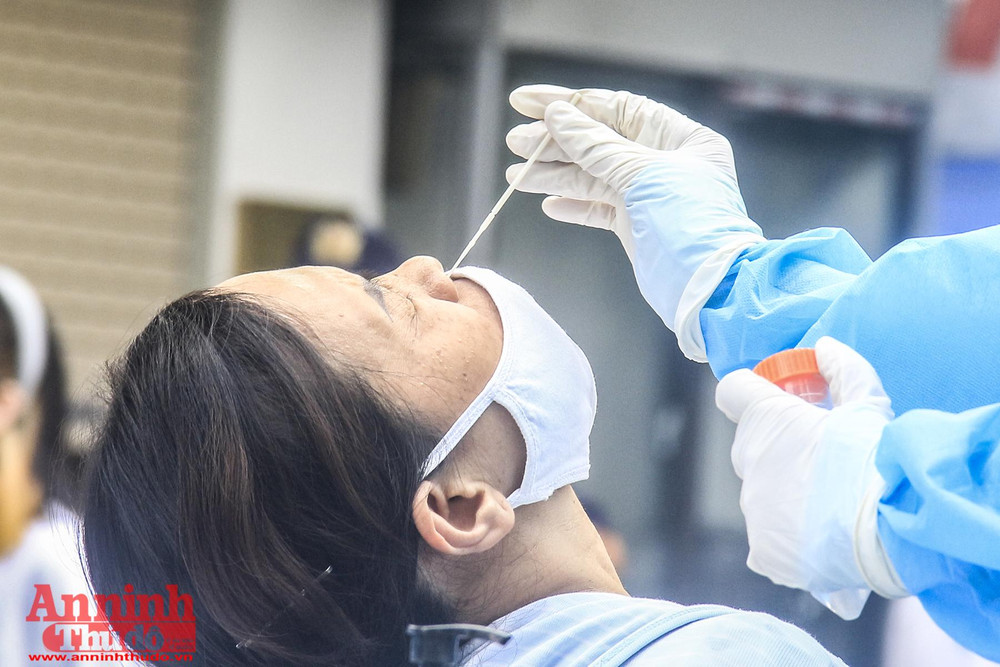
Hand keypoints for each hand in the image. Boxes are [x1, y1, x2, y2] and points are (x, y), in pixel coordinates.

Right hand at [505, 84, 761, 360]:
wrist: (709, 291)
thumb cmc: (690, 225)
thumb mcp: (642, 175)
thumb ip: (596, 145)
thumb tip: (558, 115)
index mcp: (681, 139)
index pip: (616, 109)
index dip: (569, 104)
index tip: (527, 102)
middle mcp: (666, 163)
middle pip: (600, 142)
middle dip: (555, 142)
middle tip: (515, 143)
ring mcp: (650, 196)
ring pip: (593, 177)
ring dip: (554, 174)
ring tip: (517, 176)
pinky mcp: (637, 226)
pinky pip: (599, 208)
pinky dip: (573, 205)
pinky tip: (548, 204)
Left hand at [715, 337, 907, 618]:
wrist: (890, 528)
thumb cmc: (877, 458)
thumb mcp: (868, 403)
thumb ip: (843, 370)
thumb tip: (824, 347)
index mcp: (765, 418)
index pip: (732, 391)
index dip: (750, 393)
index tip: (774, 401)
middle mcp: (748, 459)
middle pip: (751, 446)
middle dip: (777, 449)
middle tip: (819, 460)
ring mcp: (752, 506)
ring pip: (761, 493)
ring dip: (786, 494)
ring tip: (831, 506)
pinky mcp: (761, 547)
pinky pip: (768, 538)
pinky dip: (790, 539)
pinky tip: (822, 539)